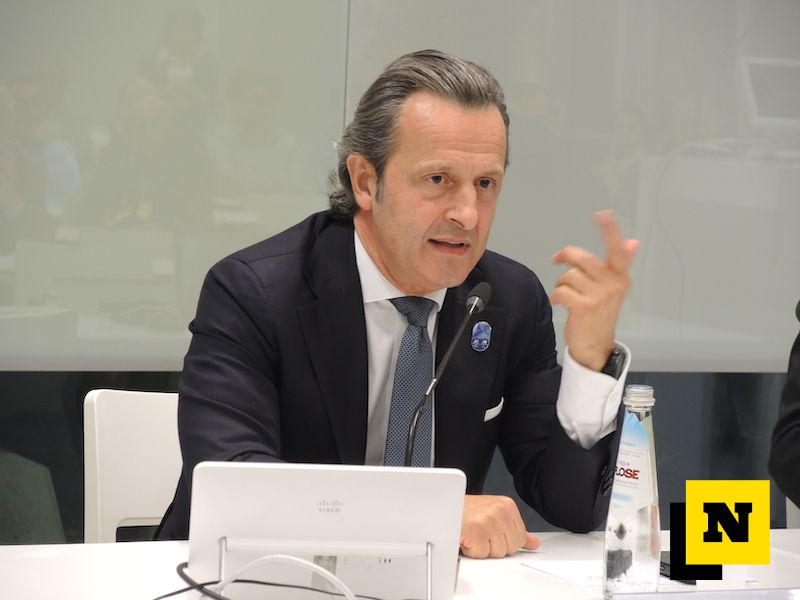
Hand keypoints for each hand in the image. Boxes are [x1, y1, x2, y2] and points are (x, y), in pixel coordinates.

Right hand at [460, 494, 540, 557]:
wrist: (441, 508)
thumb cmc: (464, 511)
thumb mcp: (493, 515)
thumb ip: (515, 530)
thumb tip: (533, 542)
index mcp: (506, 505)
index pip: (520, 538)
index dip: (503, 540)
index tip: (490, 531)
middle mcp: (499, 510)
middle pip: (511, 547)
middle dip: (494, 546)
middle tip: (480, 533)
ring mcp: (489, 520)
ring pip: (498, 553)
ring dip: (482, 549)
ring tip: (473, 535)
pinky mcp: (477, 532)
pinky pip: (482, 555)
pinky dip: (471, 551)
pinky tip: (466, 538)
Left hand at [550, 210, 639, 370]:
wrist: (595, 346)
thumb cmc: (600, 315)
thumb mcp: (613, 289)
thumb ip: (620, 264)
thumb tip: (634, 242)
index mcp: (620, 277)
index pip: (617, 250)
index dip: (610, 231)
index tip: (603, 214)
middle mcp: (613, 284)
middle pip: (583, 257)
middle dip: (566, 256)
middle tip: (558, 260)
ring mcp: (599, 296)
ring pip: (568, 275)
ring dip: (561, 284)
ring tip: (567, 296)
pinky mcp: (584, 307)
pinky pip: (561, 291)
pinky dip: (556, 297)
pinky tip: (561, 304)